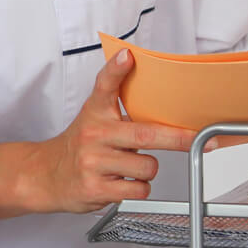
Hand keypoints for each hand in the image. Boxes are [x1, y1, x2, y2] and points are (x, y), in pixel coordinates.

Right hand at [19, 49, 196, 212]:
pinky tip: (121, 182)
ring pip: (147, 167)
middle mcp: (94, 135)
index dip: (117, 70)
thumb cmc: (80, 144)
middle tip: (200, 139)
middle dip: (179, 138)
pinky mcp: (96, 188)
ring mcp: (94, 162)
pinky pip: (138, 190)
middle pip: (145, 134)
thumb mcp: (95, 115)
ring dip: (147, 170)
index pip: (105, 86)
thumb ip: (116, 95)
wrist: (46, 175)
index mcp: (96, 113)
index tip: (128, 57)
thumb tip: (138, 68)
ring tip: (130, 167)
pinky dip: (138, 188)